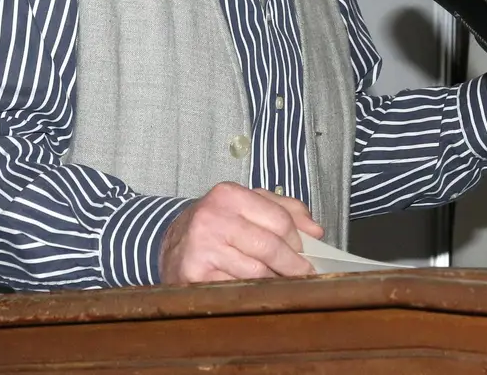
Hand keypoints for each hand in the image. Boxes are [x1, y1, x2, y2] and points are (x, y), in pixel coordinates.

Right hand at [159, 182, 324, 284]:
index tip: (307, 253)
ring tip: (279, 282)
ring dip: (273, 281)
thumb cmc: (216, 225)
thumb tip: (315, 231)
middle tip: (304, 274)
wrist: (171, 244)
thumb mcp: (247, 206)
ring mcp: (201, 247)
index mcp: (229, 195)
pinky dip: (249, 292)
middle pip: (270, 247)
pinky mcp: (194, 274)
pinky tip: (252, 290)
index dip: (298, 241)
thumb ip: (285, 210)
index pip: (279, 220)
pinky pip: (236, 288)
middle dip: (293, 265)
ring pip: (256, 272)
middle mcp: (213, 218)